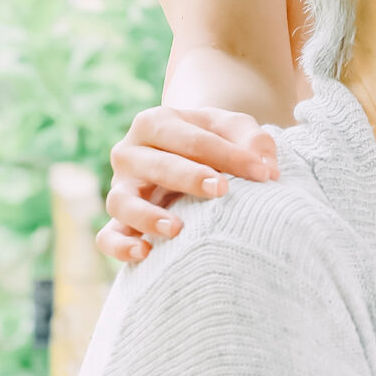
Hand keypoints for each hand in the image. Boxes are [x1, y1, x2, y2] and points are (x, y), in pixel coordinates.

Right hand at [98, 104, 280, 263]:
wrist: (185, 156)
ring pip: (122, 202)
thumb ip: (254, 140)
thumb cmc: (211, 141)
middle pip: (158, 166)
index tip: (265, 174)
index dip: (230, 156)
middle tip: (223, 190)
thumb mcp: (233, 129)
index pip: (193, 139)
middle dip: (191, 178)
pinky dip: (121, 245)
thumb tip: (268, 169)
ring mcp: (120, 188)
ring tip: (177, 229)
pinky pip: (107, 236)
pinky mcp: (117, 220)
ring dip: (147, 216)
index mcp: (155, 122)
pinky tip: (146, 252)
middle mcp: (129, 153)